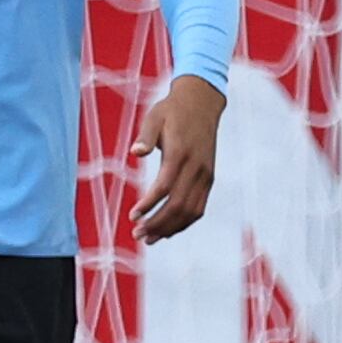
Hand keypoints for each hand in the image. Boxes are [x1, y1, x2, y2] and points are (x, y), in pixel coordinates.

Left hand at [131, 75, 226, 242]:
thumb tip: (135, 152)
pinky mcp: (209, 179)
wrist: (202, 103)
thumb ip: (146, 136)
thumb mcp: (154, 116)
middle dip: (157, 224)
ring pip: (190, 211)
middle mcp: (196, 167)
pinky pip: (199, 207)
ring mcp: (205, 175)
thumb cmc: (172, 110)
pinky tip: (167, 230)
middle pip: (178, 205)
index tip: (133, 216)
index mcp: (180, 153)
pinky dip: (184, 222)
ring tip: (149, 239)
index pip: (165, 187)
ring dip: (170, 228)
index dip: (149, 205)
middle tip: (137, 235)